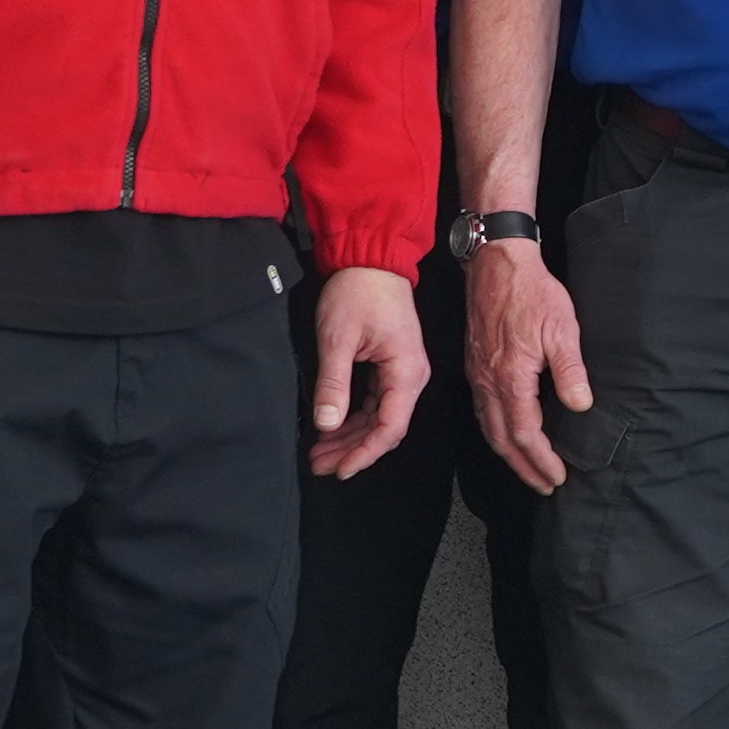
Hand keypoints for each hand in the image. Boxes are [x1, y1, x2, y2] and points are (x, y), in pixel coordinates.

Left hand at [305, 265, 430, 478]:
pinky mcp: (389, 366)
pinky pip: (373, 402)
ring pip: (377, 417)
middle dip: (351, 449)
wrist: (371, 259)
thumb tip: (327, 424)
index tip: (339, 469)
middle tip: (318, 465)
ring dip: (349, 436)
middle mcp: (410, 377)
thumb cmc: (359, 292)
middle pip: (384, 427)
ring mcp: (401, 372)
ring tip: (318, 452)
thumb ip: (333, 384)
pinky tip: (331, 427)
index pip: (389, 427)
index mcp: (405, 372)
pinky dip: (352, 417)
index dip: (364, 453)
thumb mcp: (337, 339)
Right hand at [466, 236, 588, 489]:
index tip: (557, 477)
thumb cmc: (532, 293)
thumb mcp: (561, 327)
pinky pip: (482, 411)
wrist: (497, 264)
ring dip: (509, 454)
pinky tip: (508, 436)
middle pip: (503, 440)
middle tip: (544, 486)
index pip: (525, 434)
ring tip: (528, 470)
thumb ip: (570, 370)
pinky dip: (496, 433)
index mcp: (510, 377)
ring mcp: (477, 375)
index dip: (541, 460)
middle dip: (524, 468)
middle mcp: (488, 382)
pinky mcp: (474, 366)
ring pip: (489, 428)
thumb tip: (581, 405)